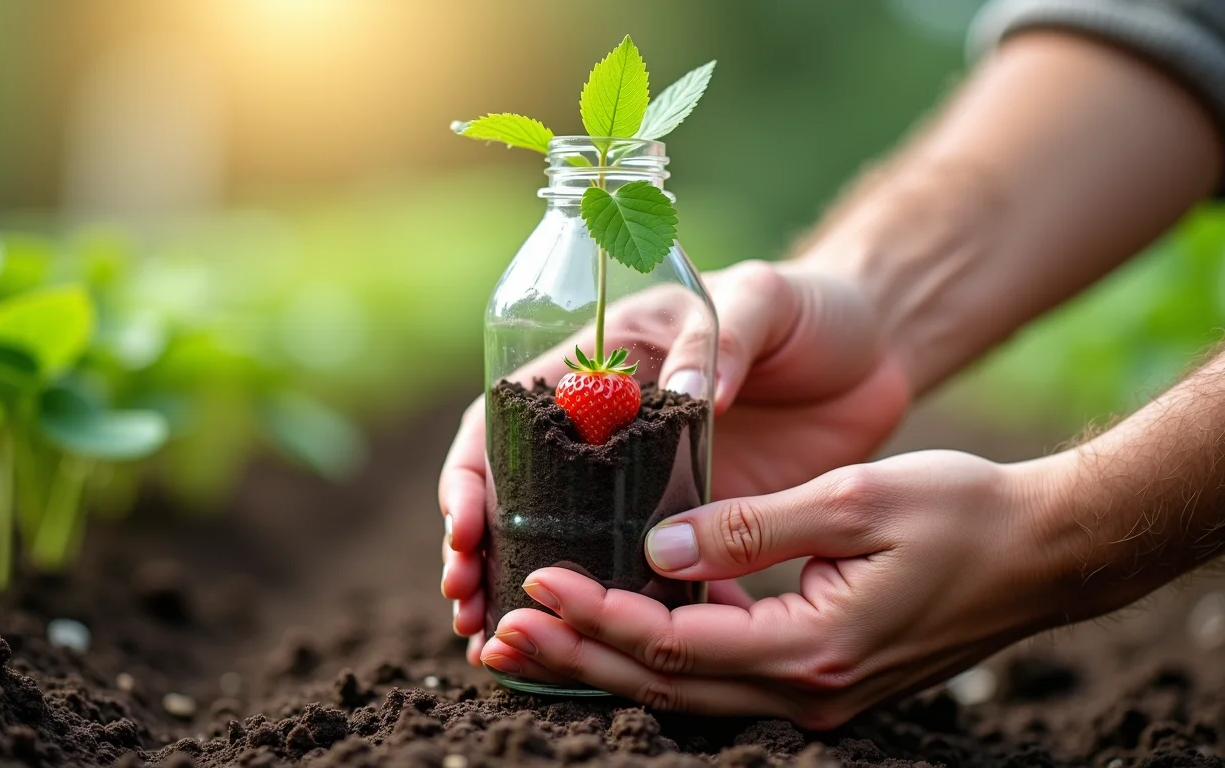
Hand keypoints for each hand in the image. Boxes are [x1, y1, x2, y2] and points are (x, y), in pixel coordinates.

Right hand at [440, 260, 911, 660]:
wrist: (870, 353)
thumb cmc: (803, 309)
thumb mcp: (759, 300)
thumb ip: (721, 337)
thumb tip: (690, 394)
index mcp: (598, 369)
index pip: (505, 421)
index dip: (472, 475)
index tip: (468, 528)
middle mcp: (607, 437)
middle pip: (517, 498)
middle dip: (481, 555)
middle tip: (467, 608)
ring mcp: (648, 487)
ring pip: (571, 548)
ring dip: (531, 594)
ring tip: (502, 644)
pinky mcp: (698, 527)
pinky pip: (649, 579)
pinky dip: (623, 617)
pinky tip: (604, 660)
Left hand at [480, 449, 1076, 726]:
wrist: (1044, 551)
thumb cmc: (962, 514)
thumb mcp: (852, 501)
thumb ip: (749, 529)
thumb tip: (658, 544)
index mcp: (813, 652)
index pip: (674, 644)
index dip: (597, 616)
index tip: (534, 584)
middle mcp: (807, 694)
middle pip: (663, 686)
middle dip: (576, 658)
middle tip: (495, 635)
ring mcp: (814, 696)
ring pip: (685, 689)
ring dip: (607, 662)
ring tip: (534, 640)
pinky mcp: (820, 679)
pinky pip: (720, 676)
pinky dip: (661, 655)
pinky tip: (619, 629)